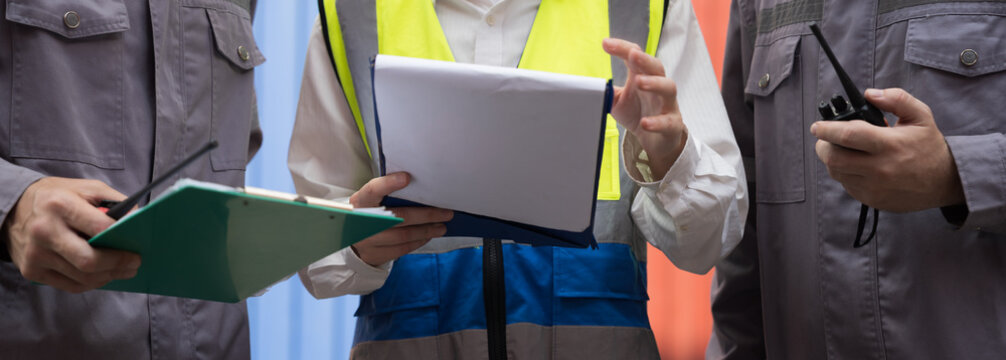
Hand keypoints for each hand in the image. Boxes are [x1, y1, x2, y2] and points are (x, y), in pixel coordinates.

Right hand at [3, 177, 140, 292]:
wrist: (13, 208)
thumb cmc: (58, 197)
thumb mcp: (87, 188)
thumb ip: (115, 203)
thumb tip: (138, 223)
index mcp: (60, 205)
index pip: (100, 228)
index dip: (122, 240)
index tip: (137, 247)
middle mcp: (44, 231)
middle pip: (90, 260)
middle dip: (118, 264)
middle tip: (134, 264)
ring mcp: (36, 254)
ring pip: (83, 277)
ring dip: (109, 276)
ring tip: (123, 270)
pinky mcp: (31, 271)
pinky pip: (70, 285)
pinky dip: (92, 283)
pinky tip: (103, 275)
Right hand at [349, 172, 452, 266]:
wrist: (350, 239)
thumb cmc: (366, 213)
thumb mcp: (369, 200)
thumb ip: (386, 193)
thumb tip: (416, 184)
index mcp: (359, 202)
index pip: (372, 190)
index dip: (388, 184)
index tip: (407, 177)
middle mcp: (362, 222)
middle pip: (397, 217)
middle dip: (425, 214)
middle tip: (445, 212)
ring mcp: (368, 240)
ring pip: (403, 235)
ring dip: (427, 230)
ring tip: (442, 226)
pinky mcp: (375, 255)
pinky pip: (402, 248)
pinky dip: (418, 241)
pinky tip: (428, 235)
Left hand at [602, 38, 687, 178]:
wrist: (657, 139)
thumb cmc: (638, 113)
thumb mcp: (617, 101)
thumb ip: (606, 91)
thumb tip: (587, 86)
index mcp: (643, 77)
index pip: (635, 57)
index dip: (622, 48)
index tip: (605, 43)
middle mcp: (658, 86)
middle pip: (656, 67)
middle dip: (644, 59)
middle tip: (632, 54)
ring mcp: (667, 104)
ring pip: (668, 88)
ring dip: (654, 83)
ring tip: (639, 82)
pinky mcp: (672, 124)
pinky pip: (668, 121)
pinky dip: (657, 122)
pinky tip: (644, 123)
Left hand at [811, 88, 964, 211]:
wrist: (945, 181)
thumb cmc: (929, 145)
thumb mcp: (920, 116)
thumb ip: (896, 99)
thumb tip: (869, 94)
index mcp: (889, 144)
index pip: (848, 135)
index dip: (826, 129)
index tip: (817, 126)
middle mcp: (879, 168)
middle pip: (834, 158)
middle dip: (823, 146)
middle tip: (825, 138)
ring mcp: (874, 187)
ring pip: (837, 172)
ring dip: (833, 159)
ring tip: (845, 150)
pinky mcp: (871, 200)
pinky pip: (847, 185)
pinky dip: (845, 173)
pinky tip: (857, 165)